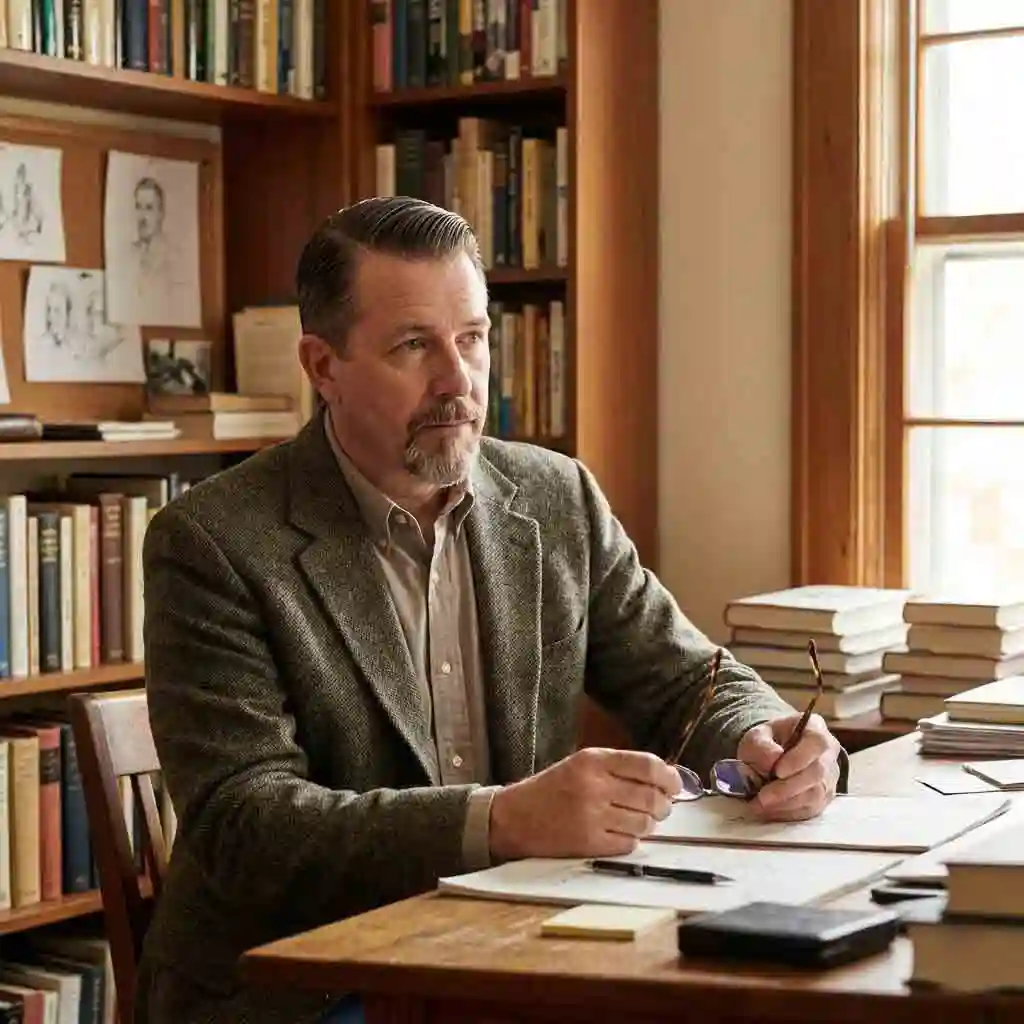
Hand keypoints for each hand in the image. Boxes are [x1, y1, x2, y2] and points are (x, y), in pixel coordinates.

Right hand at [488, 748, 681, 859]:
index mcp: (592, 760)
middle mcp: (594, 785)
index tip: (676, 785)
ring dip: (648, 824)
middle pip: (651, 797)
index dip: (669, 777)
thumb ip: (618, 768)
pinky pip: (629, 843)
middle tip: (661, 808)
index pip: (647, 765)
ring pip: (644, 823)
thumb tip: (664, 779)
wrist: (514, 818)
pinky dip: (631, 840)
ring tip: (638, 821)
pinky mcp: (589, 843)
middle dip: (664, 805)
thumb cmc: (552, 789)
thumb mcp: (580, 765)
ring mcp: (591, 816)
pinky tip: (620, 834)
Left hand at [736, 714, 840, 821]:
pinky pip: (811, 809)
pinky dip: (789, 813)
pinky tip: (770, 811)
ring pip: (815, 795)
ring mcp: (830, 778)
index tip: (777, 771)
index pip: (816, 743)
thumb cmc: (768, 742)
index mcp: (816, 729)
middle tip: (763, 797)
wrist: (773, 754)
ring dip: (786, 803)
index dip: (799, 759)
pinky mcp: (824, 798)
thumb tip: (773, 760)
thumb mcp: (757, 735)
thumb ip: (762, 745)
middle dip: (788, 788)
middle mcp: (829, 754)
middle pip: (817, 773)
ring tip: (761, 805)